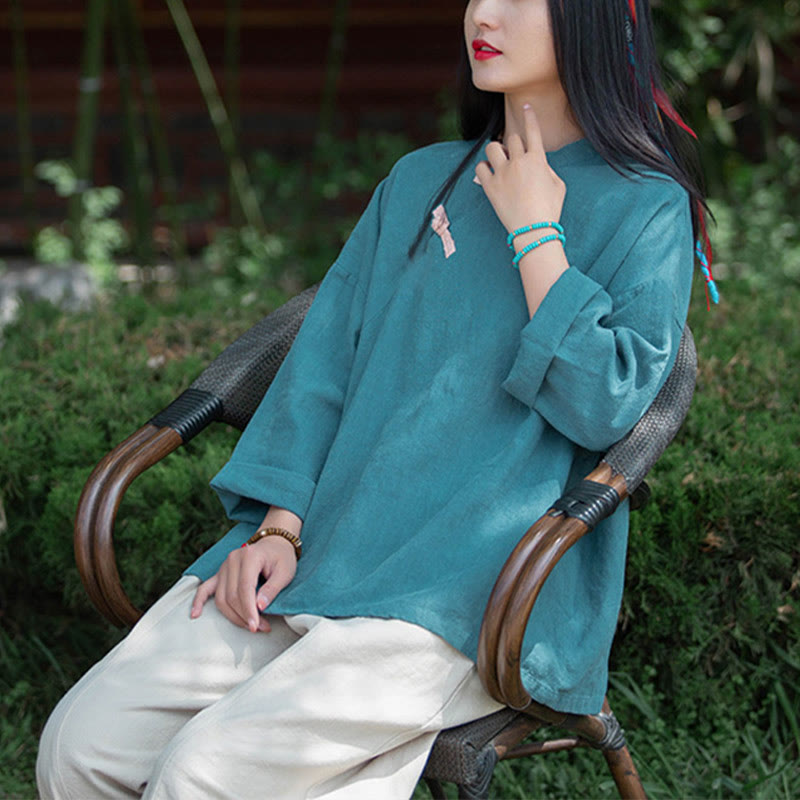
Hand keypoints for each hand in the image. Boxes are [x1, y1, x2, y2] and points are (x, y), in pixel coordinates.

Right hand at [190, 535, 296, 632]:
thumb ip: (272, 589)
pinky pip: (205, 588)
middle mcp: (232, 560)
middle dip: (244, 616)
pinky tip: (195, 614)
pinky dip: (199, 601)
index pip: (245, 588)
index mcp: (249, 556)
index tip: (256, 626)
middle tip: (259, 628)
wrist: (274, 542)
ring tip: (248, 625)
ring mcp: (224, 566)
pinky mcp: (220, 573)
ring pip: (220, 598)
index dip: (249, 610)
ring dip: (232, 616)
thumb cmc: (281, 556)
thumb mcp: (285, 571)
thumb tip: (259, 607)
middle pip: (231, 596)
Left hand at [475, 104, 565, 232]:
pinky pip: (480, 167)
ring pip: (492, 147)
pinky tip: (489, 174)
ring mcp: (502, 173)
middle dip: (513, 144)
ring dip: (496, 151)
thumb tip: (538, 164)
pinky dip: (484, 168)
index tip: (525, 106)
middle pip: (511, 138)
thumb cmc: (549, 209)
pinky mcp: (490, 186)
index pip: (532, 130)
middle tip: (512, 154)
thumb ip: (547, 169)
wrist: (533, 229)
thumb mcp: (558, 185)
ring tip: (499, 160)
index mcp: (538, 159)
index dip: (529, 116)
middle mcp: (518, 161)